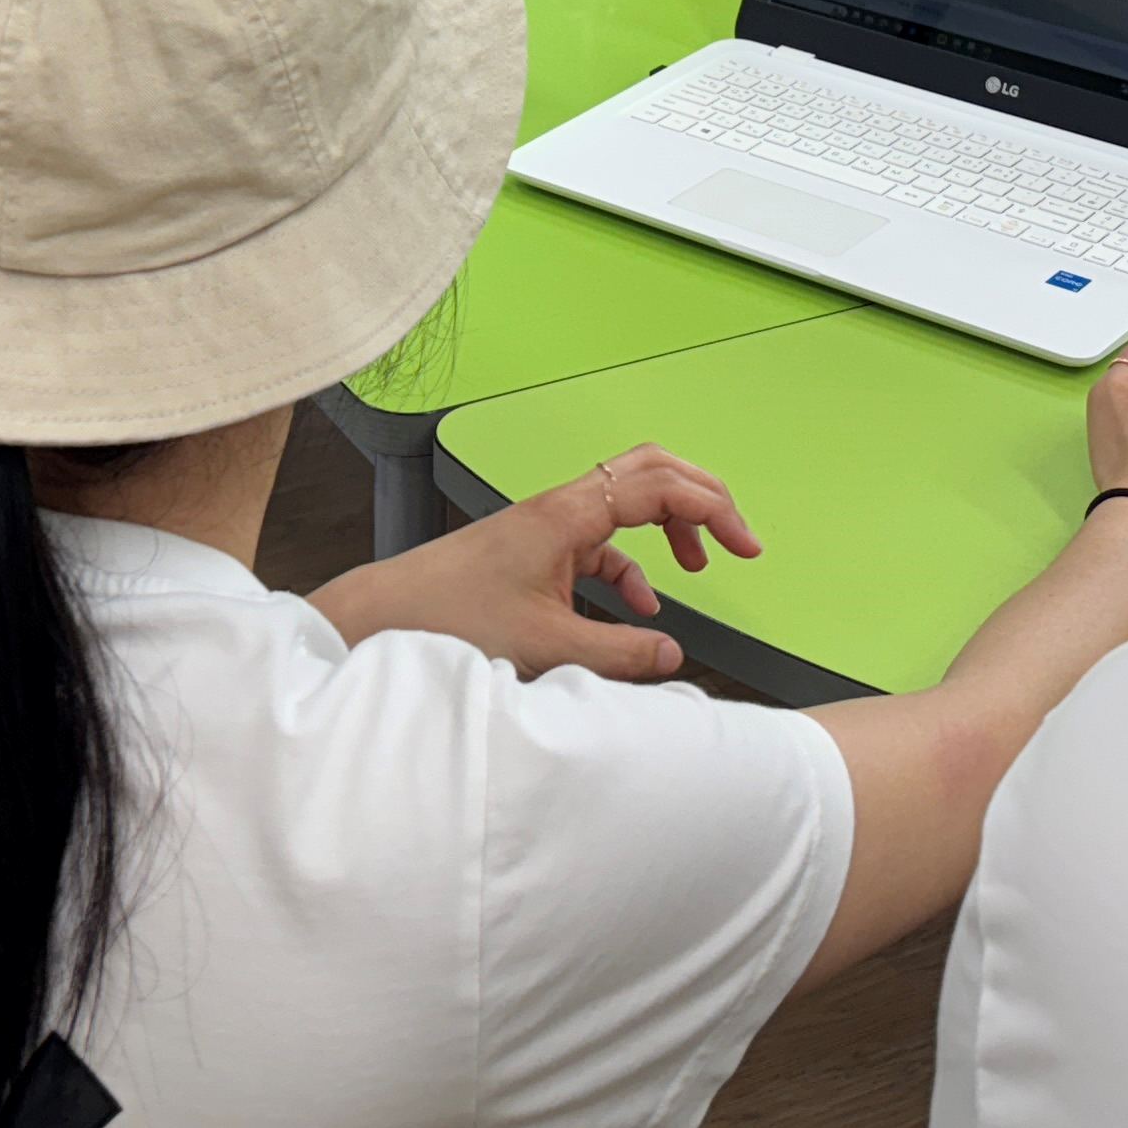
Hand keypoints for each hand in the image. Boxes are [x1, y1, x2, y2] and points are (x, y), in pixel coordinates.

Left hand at [308, 442, 758, 682]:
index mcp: (568, 513)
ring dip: (667, 529)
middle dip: (701, 499)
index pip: (662, 485)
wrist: (382, 619)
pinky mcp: (534, 550)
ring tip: (695, 569)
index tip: (745, 548)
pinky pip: (600, 542)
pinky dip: (629, 567)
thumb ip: (620, 655)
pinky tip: (636, 608)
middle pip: (651, 472)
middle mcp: (560, 507)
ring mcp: (546, 525)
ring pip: (626, 503)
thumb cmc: (450, 622)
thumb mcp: (548, 649)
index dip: (715, 510)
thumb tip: (672, 654)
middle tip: (738, 538)